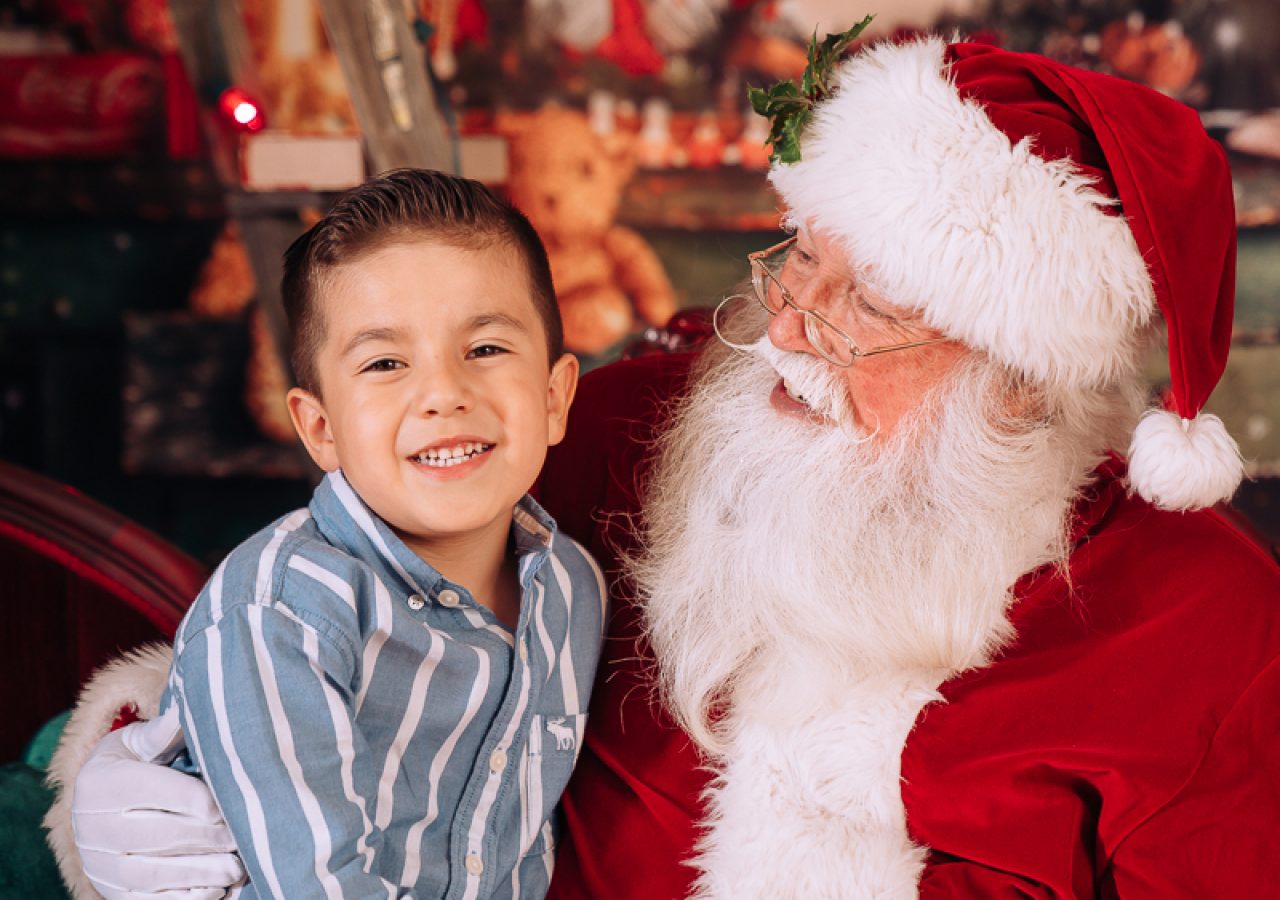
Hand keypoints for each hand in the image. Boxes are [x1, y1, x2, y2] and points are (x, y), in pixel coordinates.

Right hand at [72, 707, 245, 898]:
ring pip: (153, 874)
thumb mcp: (139, 741)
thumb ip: (164, 732)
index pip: (152, 790)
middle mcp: (91, 827)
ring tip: (237, 868)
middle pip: (156, 835)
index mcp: (100, 783)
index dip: (194, 799)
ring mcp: (100, 864)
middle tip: (243, 837)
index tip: (227, 804)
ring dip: (199, 873)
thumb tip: (188, 709)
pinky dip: (184, 898)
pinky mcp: (113, 892)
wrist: (96, 806)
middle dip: (205, 837)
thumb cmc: (131, 764)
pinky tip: (215, 892)